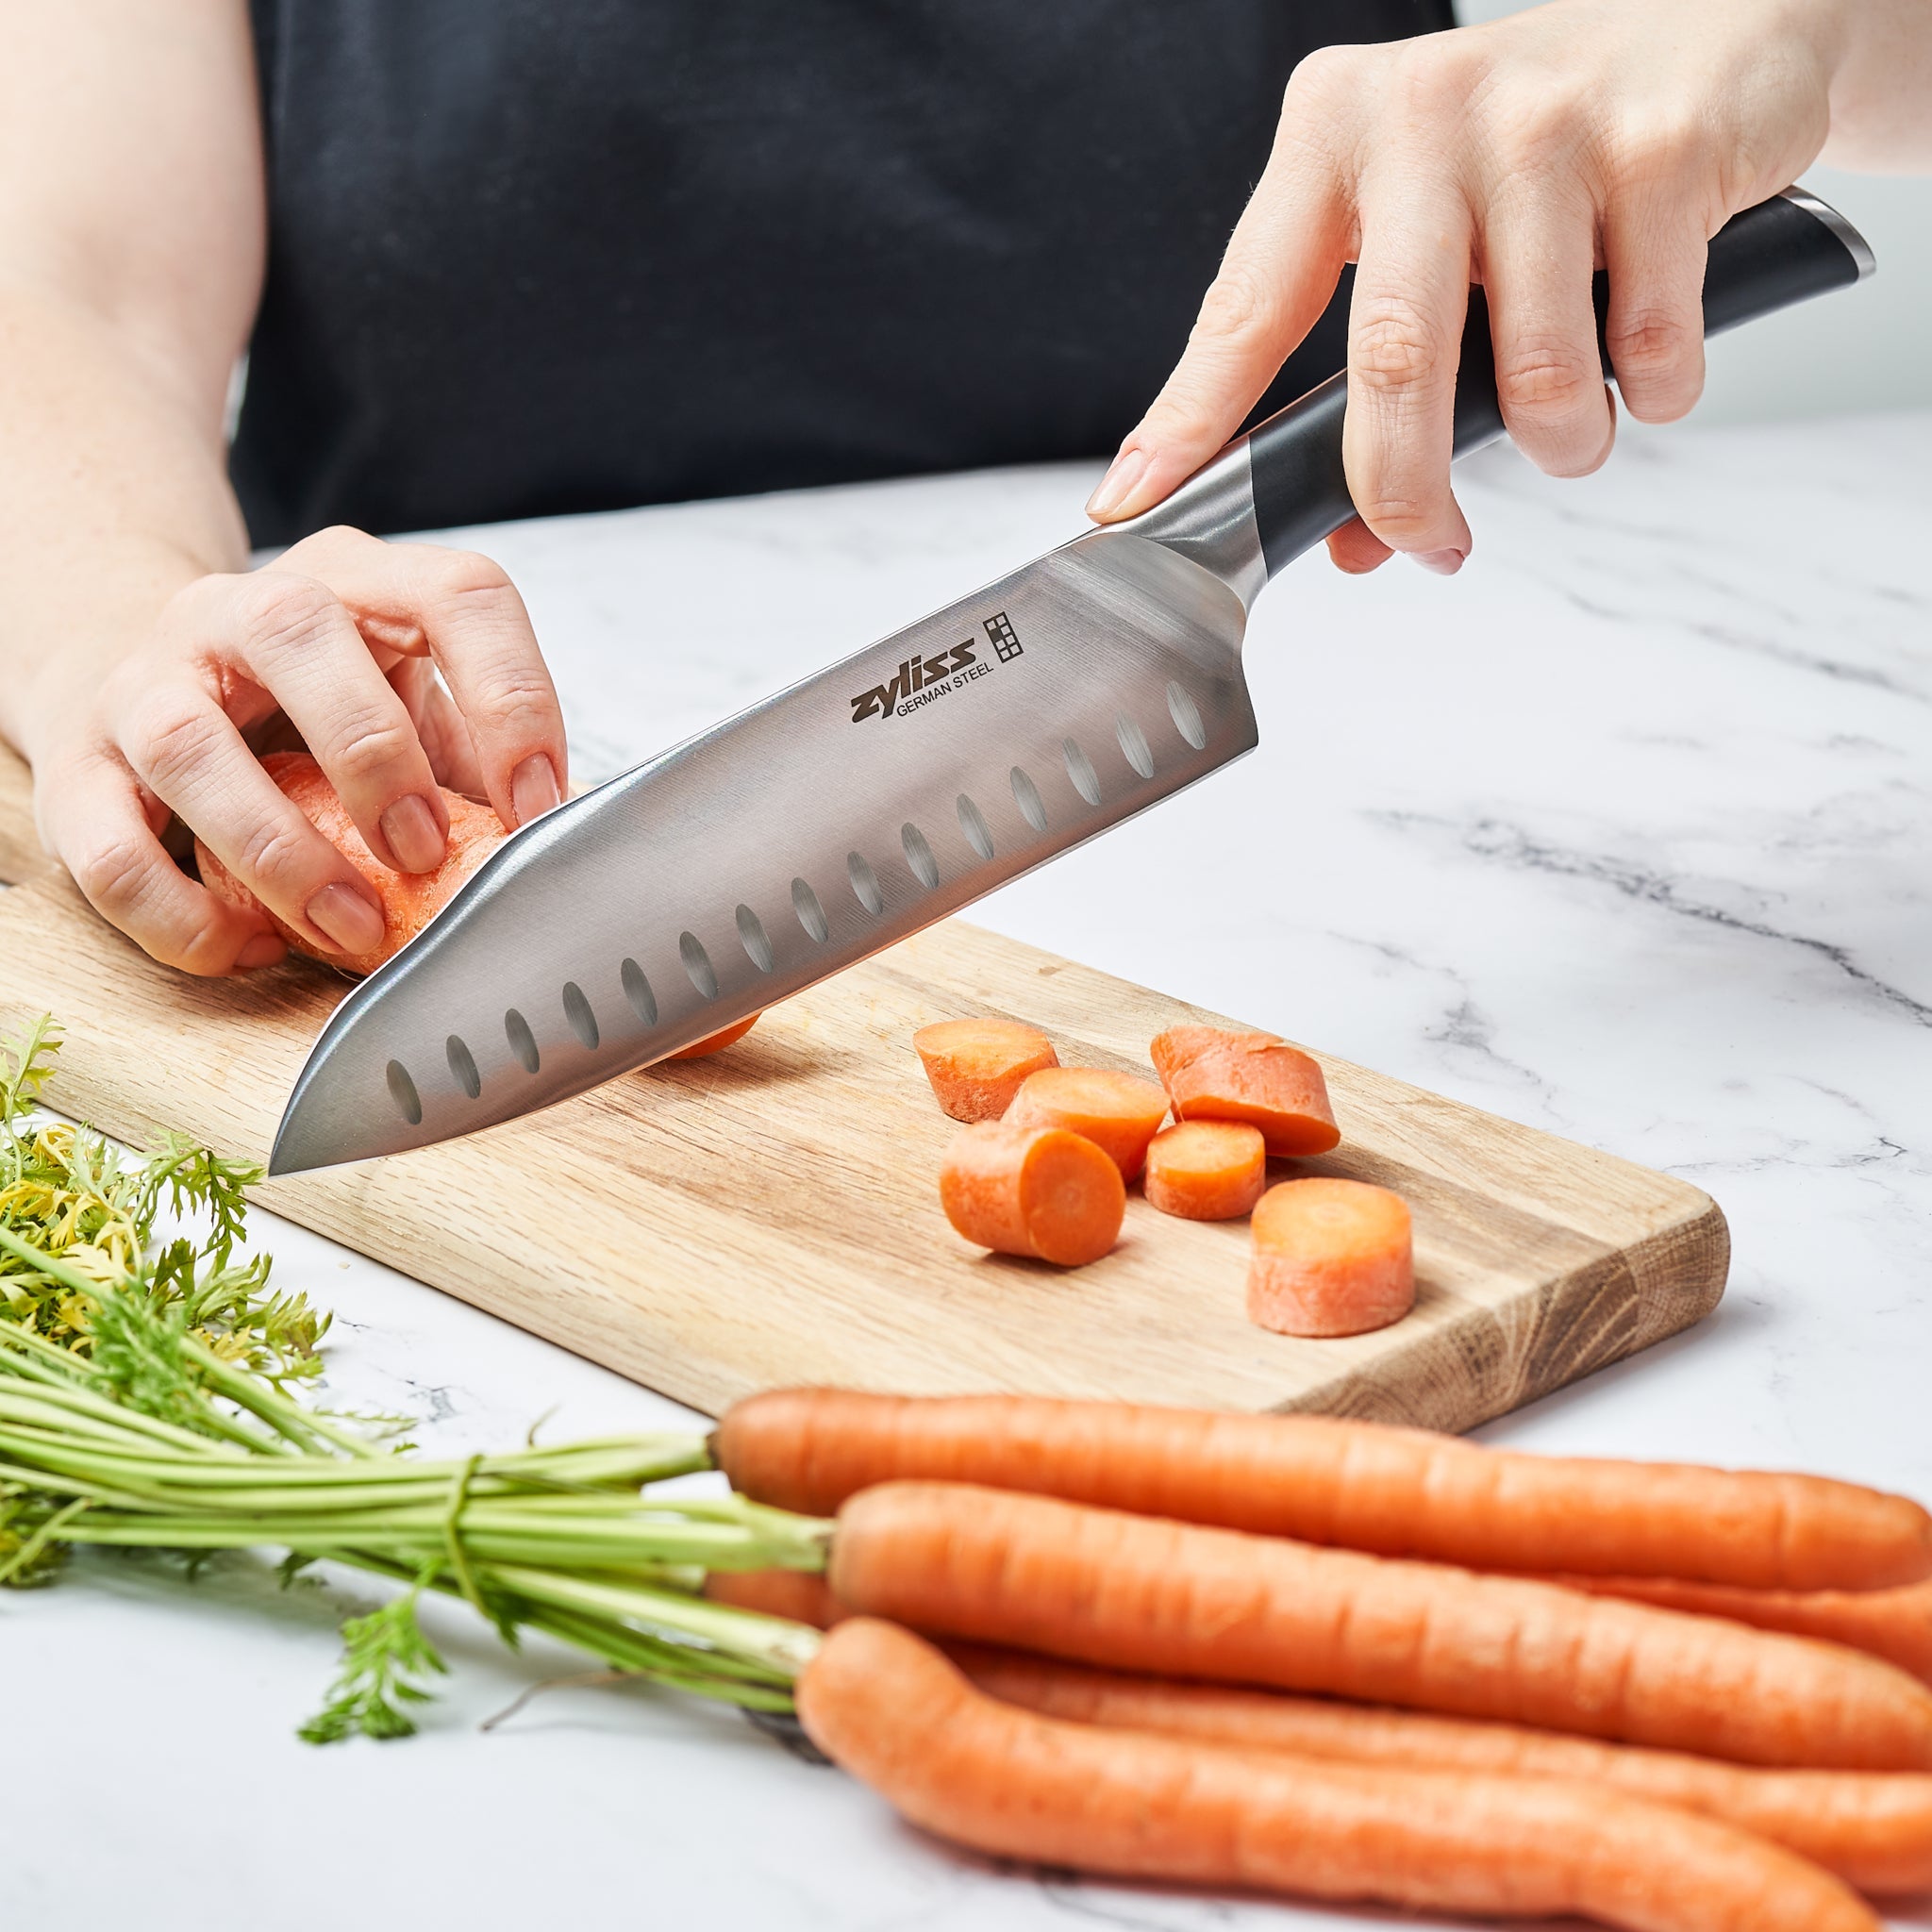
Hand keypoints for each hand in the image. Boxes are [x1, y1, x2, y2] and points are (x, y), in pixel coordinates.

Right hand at [29, 525, 566, 974]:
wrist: (145, 686)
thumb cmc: (311, 713)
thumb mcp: (406, 706)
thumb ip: (468, 759)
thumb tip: (545, 847)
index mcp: (359, 584)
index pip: (456, 593)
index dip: (511, 697)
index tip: (535, 804)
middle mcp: (241, 607)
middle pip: (298, 631)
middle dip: (376, 756)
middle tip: (424, 854)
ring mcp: (146, 679)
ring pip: (189, 742)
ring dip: (281, 850)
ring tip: (350, 925)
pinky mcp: (76, 766)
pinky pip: (109, 847)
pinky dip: (183, 916)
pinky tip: (248, 947)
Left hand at [1086, 0, 1846, 573]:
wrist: (1714, 22)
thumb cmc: (1539, 147)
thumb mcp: (1428, 234)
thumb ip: (1379, 377)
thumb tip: (1357, 542)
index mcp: (1334, 134)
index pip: (1243, 309)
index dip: (1188, 422)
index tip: (1134, 503)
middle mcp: (1425, 114)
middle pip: (1391, 360)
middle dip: (1404, 488)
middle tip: (1427, 542)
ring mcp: (1546, 123)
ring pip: (1537, 374)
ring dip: (1562, 446)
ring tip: (1572, 425)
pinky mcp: (1661, 148)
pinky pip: (1648, 346)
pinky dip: (1654, 392)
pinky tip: (1648, 353)